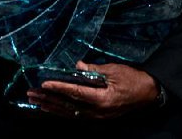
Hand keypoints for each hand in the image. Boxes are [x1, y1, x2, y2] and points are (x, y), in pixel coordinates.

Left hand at [26, 61, 158, 118]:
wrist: (149, 93)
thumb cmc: (133, 79)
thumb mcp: (114, 70)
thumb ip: (94, 69)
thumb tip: (77, 65)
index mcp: (102, 99)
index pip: (76, 92)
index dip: (59, 87)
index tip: (44, 83)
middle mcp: (97, 111)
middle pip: (68, 106)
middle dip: (48, 99)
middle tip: (31, 94)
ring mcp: (98, 116)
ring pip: (70, 113)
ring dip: (51, 107)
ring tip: (36, 102)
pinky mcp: (98, 116)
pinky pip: (76, 115)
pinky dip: (62, 112)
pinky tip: (51, 109)